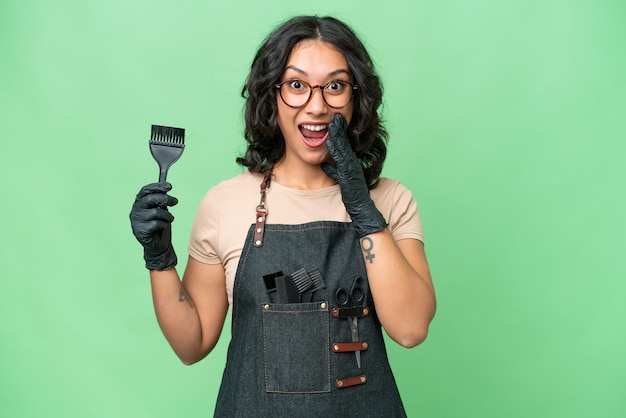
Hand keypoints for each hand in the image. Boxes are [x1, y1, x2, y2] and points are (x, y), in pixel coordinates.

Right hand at [130, 182, 177, 269]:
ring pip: (156, 212)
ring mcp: (136, 221)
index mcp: (139, 203)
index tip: (169, 186)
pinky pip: (156, 224)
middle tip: (175, 201)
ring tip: (169, 219)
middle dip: (165, 199)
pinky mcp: (140, 231)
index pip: (145, 190)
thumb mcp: (161, 210)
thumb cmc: (159, 226)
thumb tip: (166, 186)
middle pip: (150, 199)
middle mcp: (135, 211)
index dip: (157, 186)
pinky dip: (163, 225)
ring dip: (167, 215)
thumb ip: (161, 200)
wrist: (158, 246)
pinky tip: (162, 228)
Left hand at [322, 113, 386, 237]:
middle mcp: (352, 161)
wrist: (361, 207)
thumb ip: (333, 171)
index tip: (335, 120)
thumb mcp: (340, 179)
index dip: (339, 132)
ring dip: (337, 134)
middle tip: (335, 115)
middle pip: (345, 142)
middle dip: (339, 128)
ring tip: (332, 122)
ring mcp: (351, 166)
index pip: (344, 144)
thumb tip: (324, 165)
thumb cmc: (352, 194)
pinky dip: (336, 148)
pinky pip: (342, 158)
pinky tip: (330, 140)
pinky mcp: (349, 172)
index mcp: (350, 162)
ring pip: (343, 147)